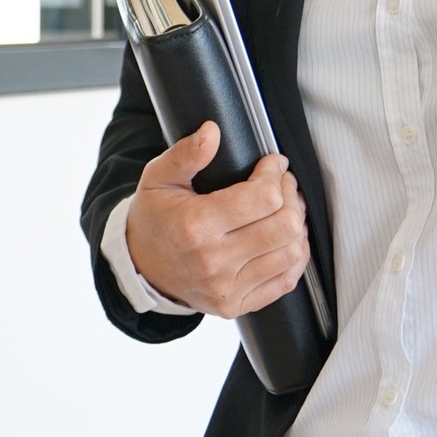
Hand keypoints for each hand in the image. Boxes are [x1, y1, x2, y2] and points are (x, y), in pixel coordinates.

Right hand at [121, 124, 310, 317]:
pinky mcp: (236, 305)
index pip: (263, 197)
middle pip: (284, 225)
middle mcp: (213, 261)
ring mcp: (226, 287)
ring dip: (296, 225)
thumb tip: (212, 131)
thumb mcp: (158, 179)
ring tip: (284, 210)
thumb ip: (185, 154)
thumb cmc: (153, 219)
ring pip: (291, 252)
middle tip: (282, 184)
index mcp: (195, 226)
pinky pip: (286, 281)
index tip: (272, 163)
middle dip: (291, 196)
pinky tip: (283, 239)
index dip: (275, 173)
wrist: (140, 268)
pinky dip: (293, 256)